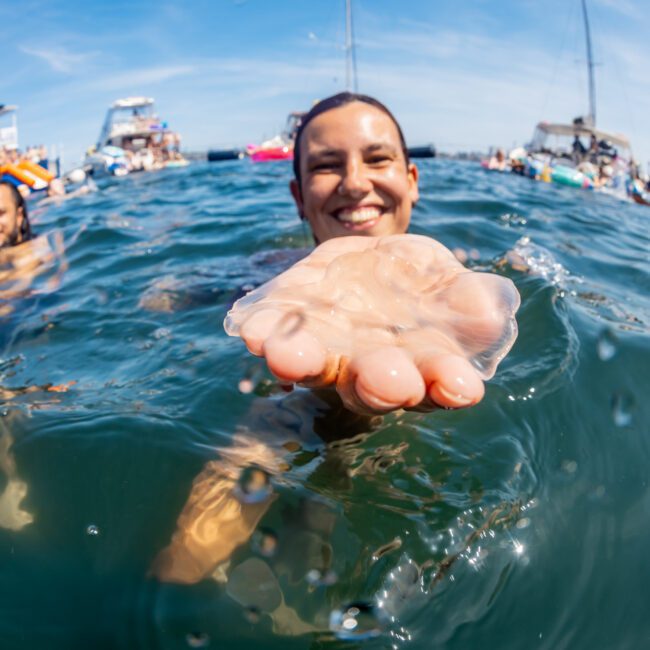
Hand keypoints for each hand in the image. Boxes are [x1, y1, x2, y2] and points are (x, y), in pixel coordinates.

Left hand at [225, 234, 519, 414]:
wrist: (371, 265)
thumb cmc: (421, 286)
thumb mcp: (452, 286)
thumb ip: (468, 302)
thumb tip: (489, 316)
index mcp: (415, 366)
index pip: (432, 383)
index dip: (445, 385)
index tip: (460, 385)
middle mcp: (365, 370)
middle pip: (369, 388)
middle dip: (378, 384)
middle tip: (388, 379)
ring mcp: (323, 350)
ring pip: (314, 366)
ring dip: (303, 364)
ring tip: (291, 358)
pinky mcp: (288, 322)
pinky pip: (272, 333)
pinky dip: (263, 334)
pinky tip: (253, 330)